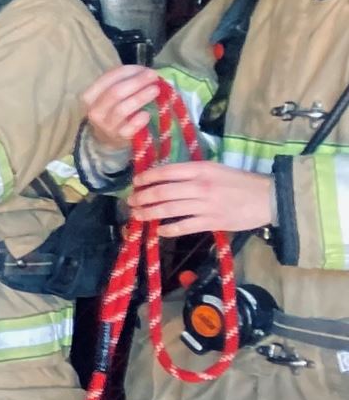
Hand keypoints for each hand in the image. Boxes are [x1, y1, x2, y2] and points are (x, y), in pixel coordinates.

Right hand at [82, 65, 164, 148]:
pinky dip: (138, 121)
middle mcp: (95, 112)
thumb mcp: (110, 94)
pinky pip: (129, 129)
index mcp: (90, 97)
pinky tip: (147, 114)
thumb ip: (123, 81)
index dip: (127, 72)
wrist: (108, 137)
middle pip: (115, 93)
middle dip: (136, 82)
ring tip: (155, 90)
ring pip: (122, 110)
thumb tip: (144, 72)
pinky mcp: (120, 138)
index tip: (143, 68)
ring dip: (140, 98)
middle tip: (153, 76)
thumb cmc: (112, 109)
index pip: (107, 79)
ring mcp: (106, 126)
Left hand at [129, 160, 275, 238]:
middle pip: (162, 192)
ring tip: (137, 215)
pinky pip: (183, 226)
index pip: (166, 171)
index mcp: (201, 169)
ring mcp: (205, 205)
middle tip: (131, 201)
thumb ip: (192, 173)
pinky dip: (167, 229)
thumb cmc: (241, 182)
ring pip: (168, 209)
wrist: (269, 198)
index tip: (136, 182)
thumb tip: (165, 178)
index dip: (146, 177)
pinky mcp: (212, 222)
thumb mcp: (215, 169)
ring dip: (148, 213)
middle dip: (142, 197)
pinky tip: (159, 230)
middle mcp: (200, 186)